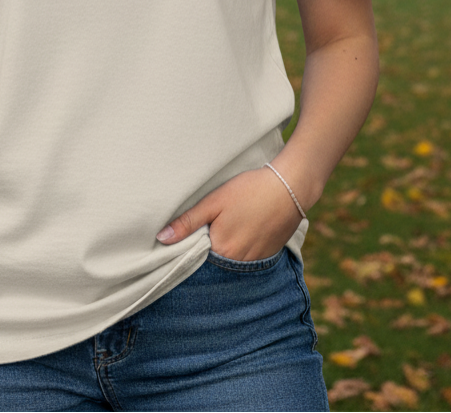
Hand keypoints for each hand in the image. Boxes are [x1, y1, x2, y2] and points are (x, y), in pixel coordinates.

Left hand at [155, 167, 302, 261]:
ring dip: (226, 252)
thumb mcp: (214, 201)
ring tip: (228, 229)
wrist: (289, 187)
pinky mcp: (269, 255)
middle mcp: (239, 263)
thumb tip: (162, 238)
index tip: (187, 237)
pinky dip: (242, 250)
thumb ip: (188, 222)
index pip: (197, 260)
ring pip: (232, 263)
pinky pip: (249, 260)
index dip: (190, 249)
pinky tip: (243, 231)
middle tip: (209, 229)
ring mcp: (256, 261)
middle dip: (207, 252)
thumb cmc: (249, 191)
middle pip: (215, 263)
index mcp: (222, 251)